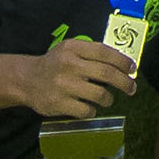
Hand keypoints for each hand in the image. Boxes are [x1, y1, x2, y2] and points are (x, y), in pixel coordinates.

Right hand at [23, 34, 140, 118]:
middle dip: (124, 82)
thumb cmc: (55, 64)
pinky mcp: (59, 104)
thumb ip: (92, 53)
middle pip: (106, 74)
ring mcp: (63, 85)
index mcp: (72, 48)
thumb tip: (123, 64)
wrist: (27, 80)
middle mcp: (68, 65)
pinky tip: (89, 107)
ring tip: (107, 99)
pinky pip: (87, 111)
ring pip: (100, 95)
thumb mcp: (70, 50)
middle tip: (132, 88)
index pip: (104, 52)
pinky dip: (92, 111)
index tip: (132, 69)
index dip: (122, 61)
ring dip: (109, 99)